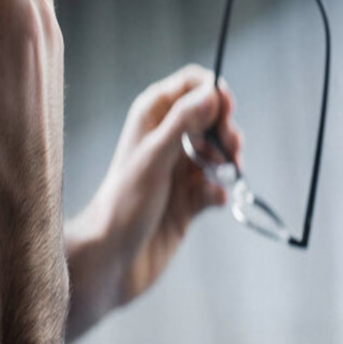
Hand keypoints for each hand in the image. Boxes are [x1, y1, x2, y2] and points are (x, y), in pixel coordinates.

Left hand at [83, 63, 242, 309]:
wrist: (112, 260)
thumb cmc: (124, 203)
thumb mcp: (155, 157)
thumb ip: (183, 123)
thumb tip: (213, 93)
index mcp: (153, 116)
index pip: (192, 83)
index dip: (213, 92)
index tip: (226, 112)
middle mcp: (167, 138)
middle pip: (212, 116)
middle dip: (227, 130)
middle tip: (231, 149)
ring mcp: (179, 169)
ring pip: (219, 152)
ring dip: (228, 161)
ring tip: (225, 173)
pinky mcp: (189, 200)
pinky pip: (216, 185)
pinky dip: (219, 191)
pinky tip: (212, 201)